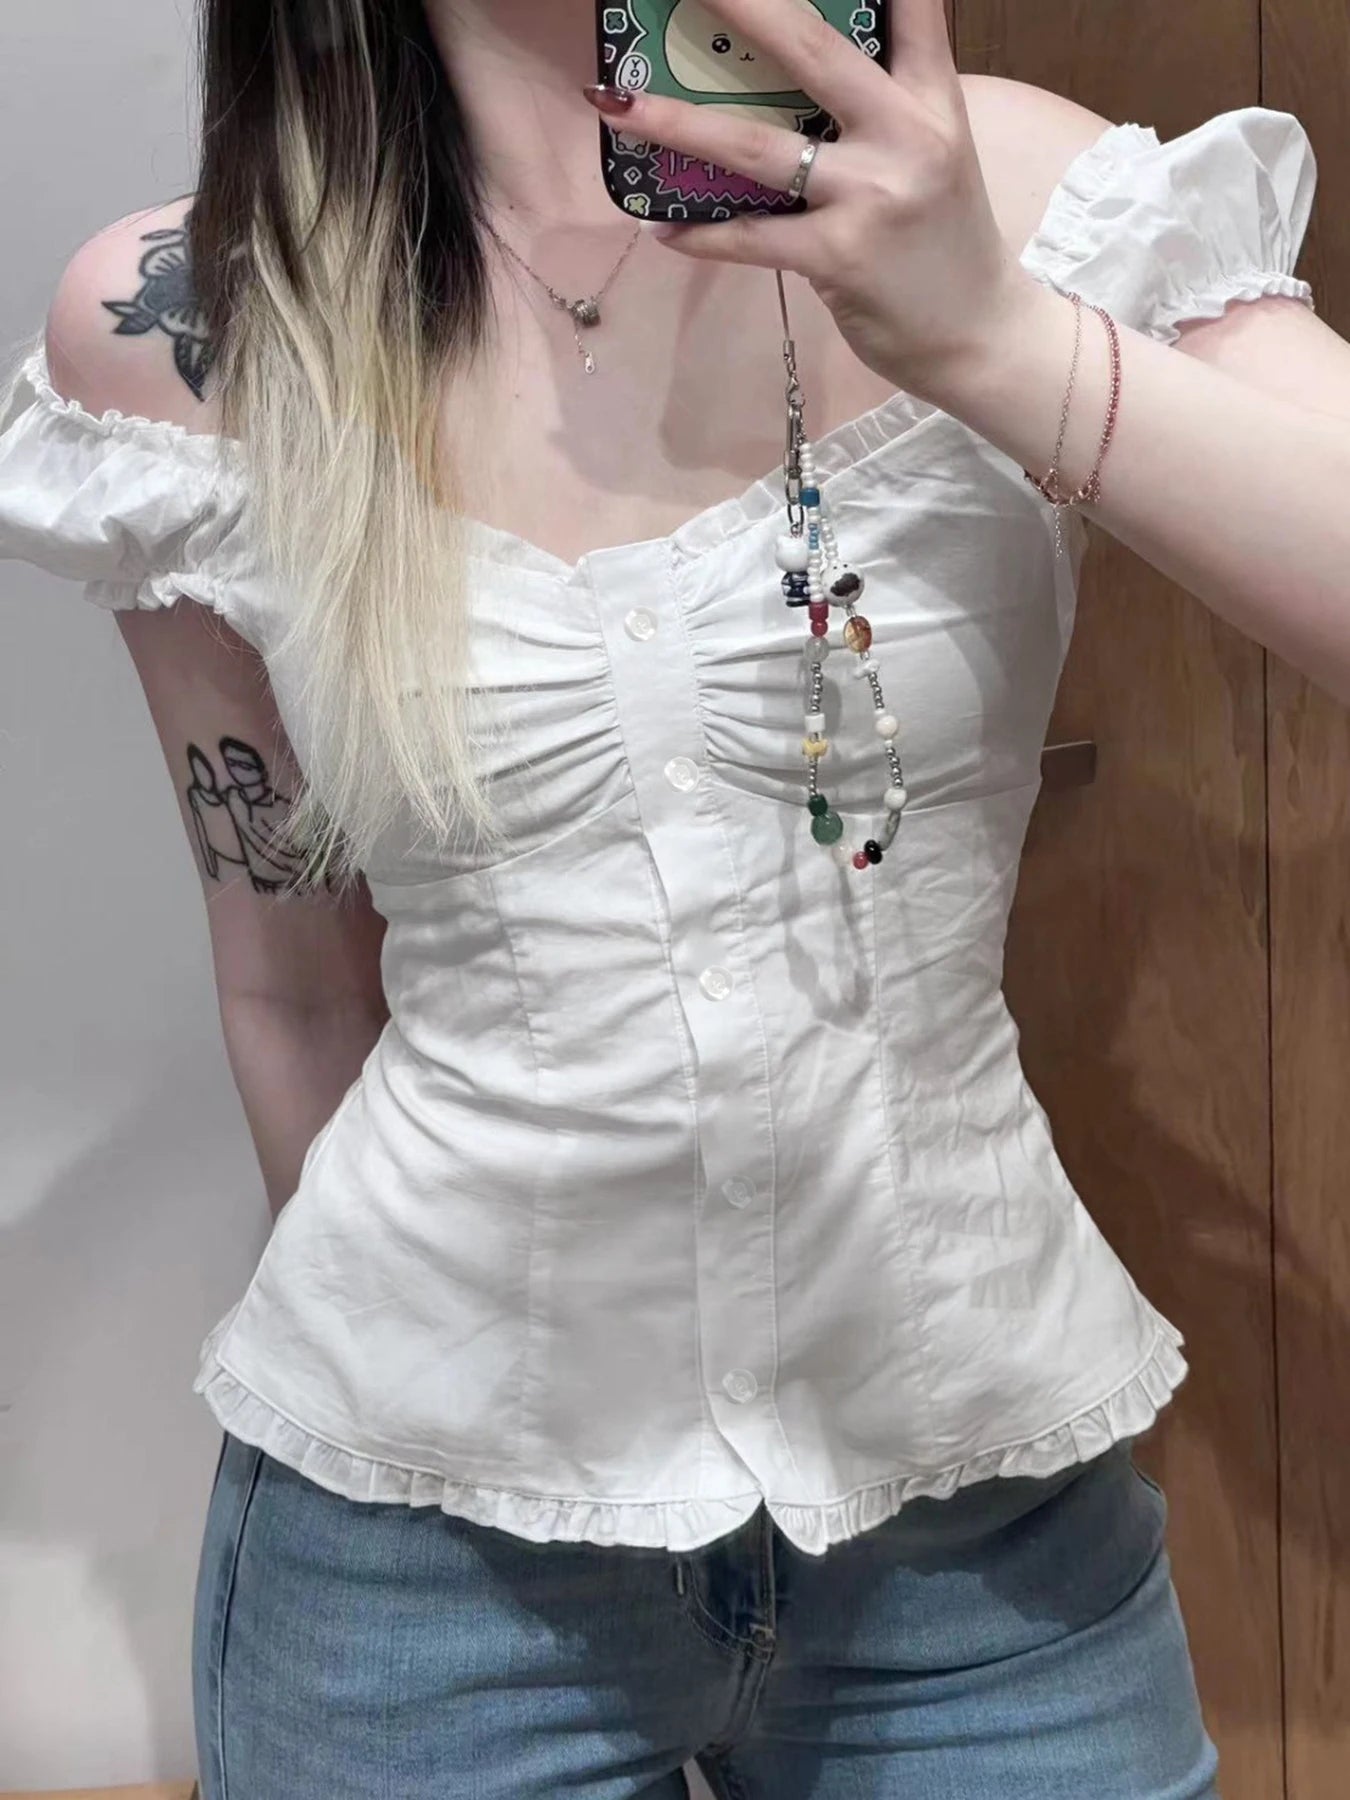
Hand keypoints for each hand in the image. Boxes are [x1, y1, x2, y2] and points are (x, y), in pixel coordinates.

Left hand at [582, 0, 1041, 403]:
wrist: (981, 336)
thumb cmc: (944, 242)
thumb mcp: (933, 152)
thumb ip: (883, 104)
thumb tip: (798, 71)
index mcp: (931, 96)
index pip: (907, 4)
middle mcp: (904, 133)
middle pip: (811, 47)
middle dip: (742, 4)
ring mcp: (871, 195)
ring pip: (755, 146)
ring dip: (677, 122)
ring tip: (617, 102)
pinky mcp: (840, 257)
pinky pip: (752, 239)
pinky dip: (701, 234)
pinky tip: (662, 226)